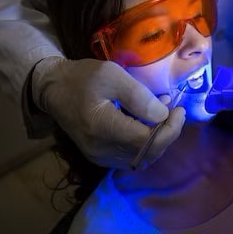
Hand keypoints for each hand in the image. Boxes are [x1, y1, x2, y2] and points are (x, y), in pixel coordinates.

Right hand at [32, 57, 185, 167]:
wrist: (53, 89)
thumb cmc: (82, 77)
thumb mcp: (111, 75)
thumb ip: (138, 96)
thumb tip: (163, 115)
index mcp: (102, 127)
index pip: (147, 141)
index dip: (170, 128)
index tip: (179, 109)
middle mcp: (101, 149)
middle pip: (148, 153)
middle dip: (168, 134)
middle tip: (174, 111)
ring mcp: (99, 157)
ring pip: (143, 159)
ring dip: (159, 140)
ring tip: (161, 114)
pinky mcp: (100, 157)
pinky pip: (132, 157)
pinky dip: (146, 144)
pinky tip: (146, 124)